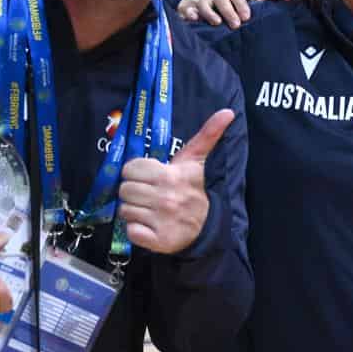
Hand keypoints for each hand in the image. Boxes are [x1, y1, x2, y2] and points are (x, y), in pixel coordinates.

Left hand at [116, 109, 233, 254]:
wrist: (205, 226)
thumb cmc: (193, 189)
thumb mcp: (196, 161)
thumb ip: (208, 134)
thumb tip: (228, 111)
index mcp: (171, 176)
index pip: (130, 168)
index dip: (137, 173)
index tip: (150, 177)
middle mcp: (165, 198)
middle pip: (124, 190)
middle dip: (134, 192)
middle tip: (149, 194)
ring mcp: (160, 220)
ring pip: (124, 210)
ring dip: (135, 211)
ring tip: (150, 209)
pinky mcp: (156, 240)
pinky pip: (130, 231)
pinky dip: (137, 230)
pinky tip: (150, 225)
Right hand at [178, 0, 277, 26]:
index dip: (242, 4)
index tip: (247, 17)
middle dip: (229, 11)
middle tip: (236, 25)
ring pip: (205, 3)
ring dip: (211, 13)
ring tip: (217, 23)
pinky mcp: (188, 6)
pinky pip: (187, 9)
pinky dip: (190, 13)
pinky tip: (193, 19)